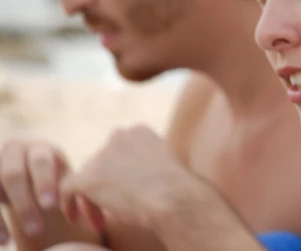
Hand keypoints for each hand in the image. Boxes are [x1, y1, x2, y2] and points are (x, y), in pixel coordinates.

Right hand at [0, 138, 69, 241]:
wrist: (29, 176)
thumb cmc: (54, 180)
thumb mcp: (64, 180)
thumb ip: (76, 192)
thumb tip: (94, 218)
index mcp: (40, 149)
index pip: (41, 162)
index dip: (44, 183)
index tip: (51, 206)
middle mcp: (13, 151)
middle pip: (13, 175)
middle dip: (24, 203)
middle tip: (37, 230)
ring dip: (0, 216)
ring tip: (12, 241)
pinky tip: (3, 241)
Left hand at [59, 125, 197, 231]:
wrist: (174, 199)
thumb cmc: (177, 190)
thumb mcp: (165, 166)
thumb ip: (146, 164)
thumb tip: (136, 179)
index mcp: (139, 131)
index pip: (119, 150)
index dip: (118, 173)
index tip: (127, 192)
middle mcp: (119, 137)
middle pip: (101, 163)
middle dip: (105, 187)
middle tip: (114, 210)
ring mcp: (102, 156)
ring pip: (86, 178)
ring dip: (92, 200)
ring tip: (100, 223)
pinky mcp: (88, 177)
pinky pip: (67, 188)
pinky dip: (68, 203)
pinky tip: (74, 218)